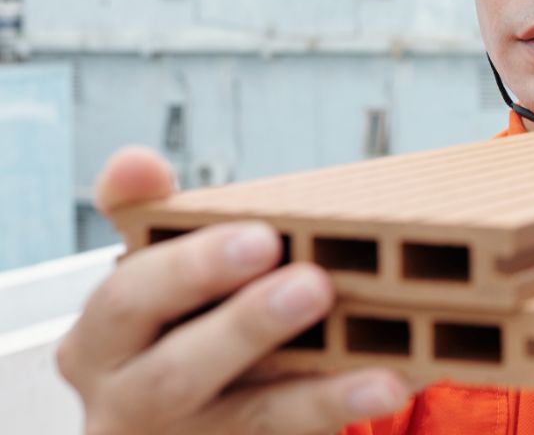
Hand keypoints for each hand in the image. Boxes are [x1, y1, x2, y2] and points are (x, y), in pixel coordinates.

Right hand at [57, 147, 412, 433]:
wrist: (180, 421)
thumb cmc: (174, 327)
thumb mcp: (156, 274)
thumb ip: (149, 215)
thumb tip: (133, 162)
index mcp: (102, 340)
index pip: (128, 300)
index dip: (191, 268)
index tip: (261, 236)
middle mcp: (129, 402)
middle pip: (175, 373)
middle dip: (248, 327)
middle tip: (314, 285)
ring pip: (248, 422)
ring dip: (318, 395)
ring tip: (380, 370)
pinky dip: (344, 411)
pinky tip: (393, 384)